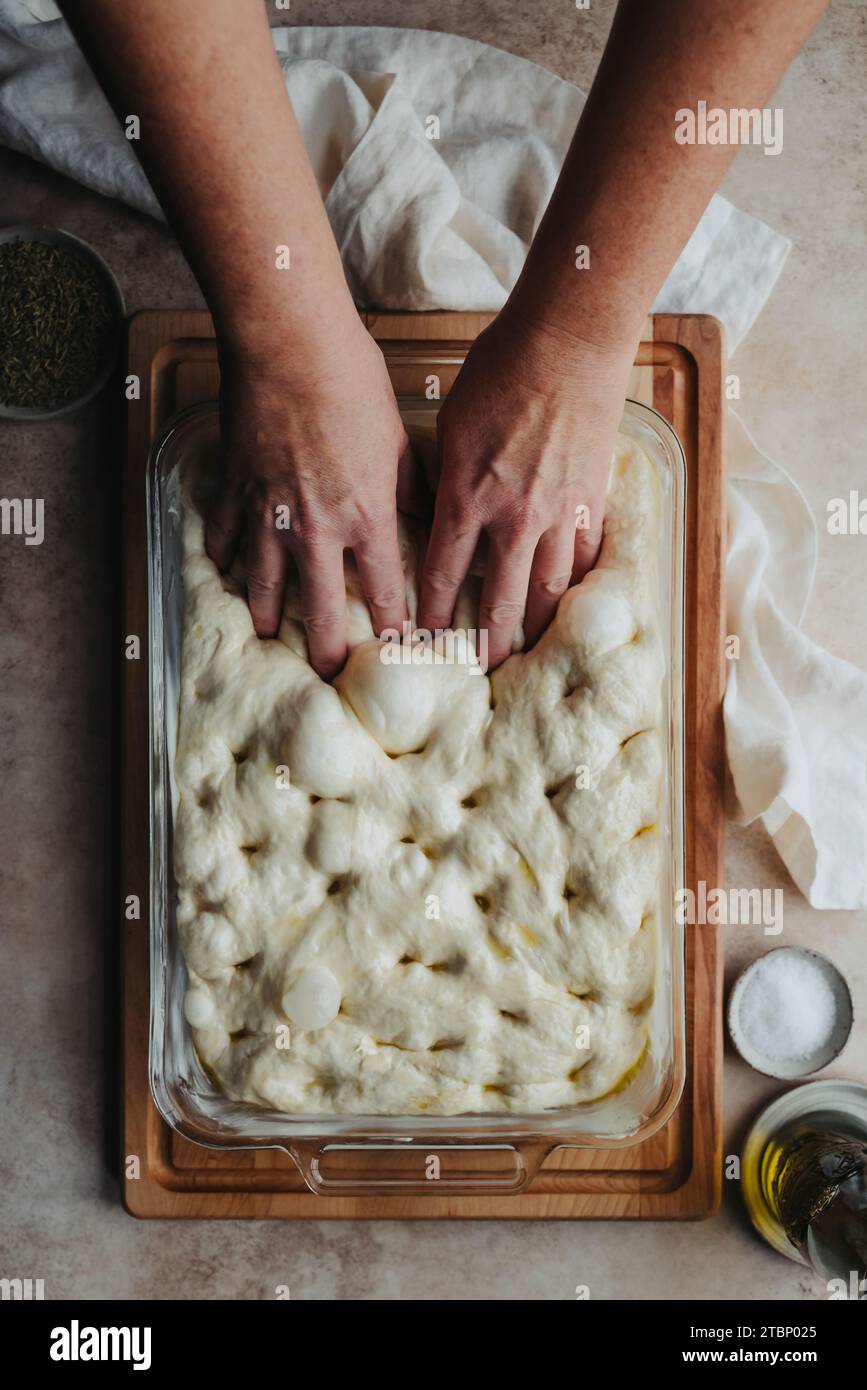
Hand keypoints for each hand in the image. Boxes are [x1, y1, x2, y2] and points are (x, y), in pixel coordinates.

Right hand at [206, 325, 411, 679]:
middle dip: (328, 651)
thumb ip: (413, 486)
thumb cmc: (353, 383)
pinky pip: (223, 539)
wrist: (288, 345)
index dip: (393, 629)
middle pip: (320, 610)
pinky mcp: (233, 492)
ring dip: (269, 618)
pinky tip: (224, 572)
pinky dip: (222, 558)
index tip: (399, 653)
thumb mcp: (400, 438)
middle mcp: (317, 530)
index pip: (384, 593)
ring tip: (272, 638)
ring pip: (264, 586)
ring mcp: (268, 515)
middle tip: (330, 675)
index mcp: (367, 518)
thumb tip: (428, 514)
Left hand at [417, 310, 634, 668]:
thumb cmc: (499, 370)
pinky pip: (584, 559)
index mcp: (466, 497)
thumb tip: (439, 513)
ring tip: (525, 650)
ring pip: (547, 589)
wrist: (568, 342)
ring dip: (534, 625)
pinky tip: (569, 602)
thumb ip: (444, 477)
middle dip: (485, 642)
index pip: (440, 574)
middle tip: (478, 670)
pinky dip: (575, 585)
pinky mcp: (593, 500)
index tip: (421, 641)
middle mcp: (512, 517)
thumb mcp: (451, 425)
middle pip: (497, 599)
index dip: (429, 615)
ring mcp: (558, 512)